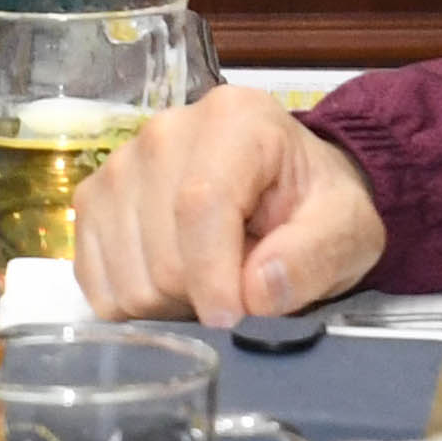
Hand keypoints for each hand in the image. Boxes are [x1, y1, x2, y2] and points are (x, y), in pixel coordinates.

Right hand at [71, 84, 385, 319]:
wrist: (286, 189)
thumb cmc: (317, 205)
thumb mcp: (348, 229)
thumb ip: (315, 256)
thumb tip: (256, 291)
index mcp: (234, 120)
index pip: (200, 205)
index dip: (214, 277)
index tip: (236, 320)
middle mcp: (165, 131)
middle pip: (160, 250)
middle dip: (200, 294)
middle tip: (238, 290)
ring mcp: (120, 164)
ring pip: (125, 273)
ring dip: (169, 302)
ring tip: (209, 280)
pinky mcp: (93, 199)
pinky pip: (94, 278)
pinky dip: (132, 301)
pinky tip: (173, 282)